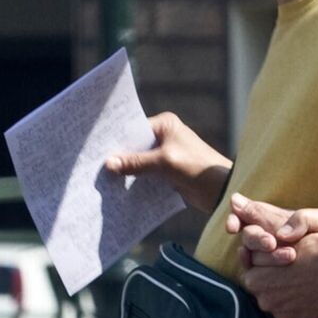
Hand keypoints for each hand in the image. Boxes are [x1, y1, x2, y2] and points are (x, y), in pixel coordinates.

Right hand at [105, 112, 231, 212]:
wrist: (222, 191)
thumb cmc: (198, 169)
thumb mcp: (165, 163)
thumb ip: (137, 163)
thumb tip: (108, 164)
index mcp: (165, 125)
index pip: (134, 130)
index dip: (116, 140)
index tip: (96, 149)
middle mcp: (164, 137)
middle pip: (134, 147)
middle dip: (119, 158)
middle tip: (95, 167)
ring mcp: (165, 155)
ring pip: (138, 163)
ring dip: (126, 173)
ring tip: (102, 181)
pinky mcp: (167, 172)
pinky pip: (146, 176)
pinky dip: (135, 182)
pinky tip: (119, 191)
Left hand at [224, 195, 317, 317]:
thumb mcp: (285, 239)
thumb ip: (261, 247)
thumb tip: (246, 250)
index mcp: (256, 281)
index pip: (251, 272)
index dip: (264, 263)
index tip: (279, 257)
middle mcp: (266, 302)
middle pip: (264, 289)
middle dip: (272, 279)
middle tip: (291, 266)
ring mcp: (284, 314)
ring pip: (279, 302)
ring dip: (286, 292)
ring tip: (303, 277)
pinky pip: (294, 312)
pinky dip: (300, 303)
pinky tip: (312, 290)